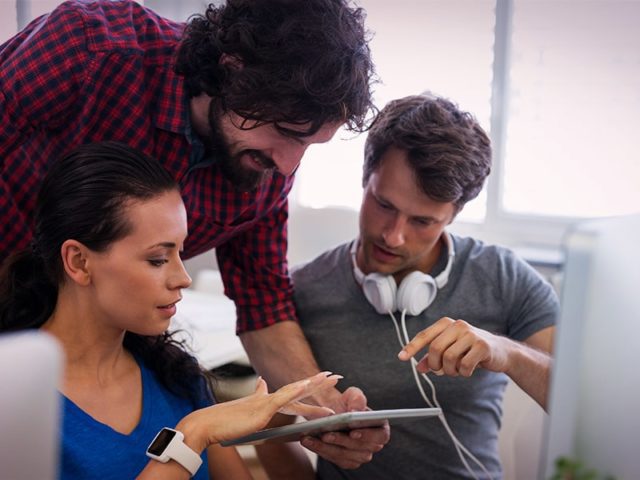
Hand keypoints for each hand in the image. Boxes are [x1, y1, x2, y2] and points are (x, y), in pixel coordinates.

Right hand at [179, 372, 340, 450]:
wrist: (207, 424)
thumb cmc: (225, 421)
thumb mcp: (247, 408)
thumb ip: (257, 395)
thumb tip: (263, 381)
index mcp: (268, 399)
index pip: (294, 392)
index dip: (310, 385)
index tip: (325, 378)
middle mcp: (269, 397)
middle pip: (299, 388)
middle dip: (319, 382)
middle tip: (337, 375)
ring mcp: (266, 402)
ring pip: (295, 390)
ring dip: (312, 384)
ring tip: (329, 378)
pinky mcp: (261, 409)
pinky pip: (282, 398)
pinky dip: (295, 391)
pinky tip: (306, 385)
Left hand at [300, 387, 388, 468]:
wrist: (330, 410)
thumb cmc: (345, 402)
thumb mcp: (352, 394)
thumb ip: (357, 398)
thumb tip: (356, 411)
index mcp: (380, 428)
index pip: (380, 436)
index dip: (368, 436)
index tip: (353, 433)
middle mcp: (373, 445)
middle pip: (361, 449)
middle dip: (341, 442)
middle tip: (326, 434)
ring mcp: (359, 455)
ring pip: (344, 456)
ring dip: (326, 448)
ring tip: (310, 438)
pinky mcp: (345, 460)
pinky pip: (333, 459)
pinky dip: (319, 450)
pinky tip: (308, 441)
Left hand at [398, 317, 509, 376]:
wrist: (501, 352)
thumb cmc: (471, 350)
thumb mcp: (451, 352)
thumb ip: (434, 358)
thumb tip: (419, 368)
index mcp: (446, 324)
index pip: (425, 335)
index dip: (412, 347)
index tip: (401, 357)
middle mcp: (458, 325)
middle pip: (435, 349)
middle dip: (436, 365)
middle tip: (441, 371)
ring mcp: (471, 334)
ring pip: (449, 358)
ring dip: (450, 371)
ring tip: (457, 370)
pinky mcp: (482, 346)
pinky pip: (464, 365)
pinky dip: (463, 373)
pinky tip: (468, 370)